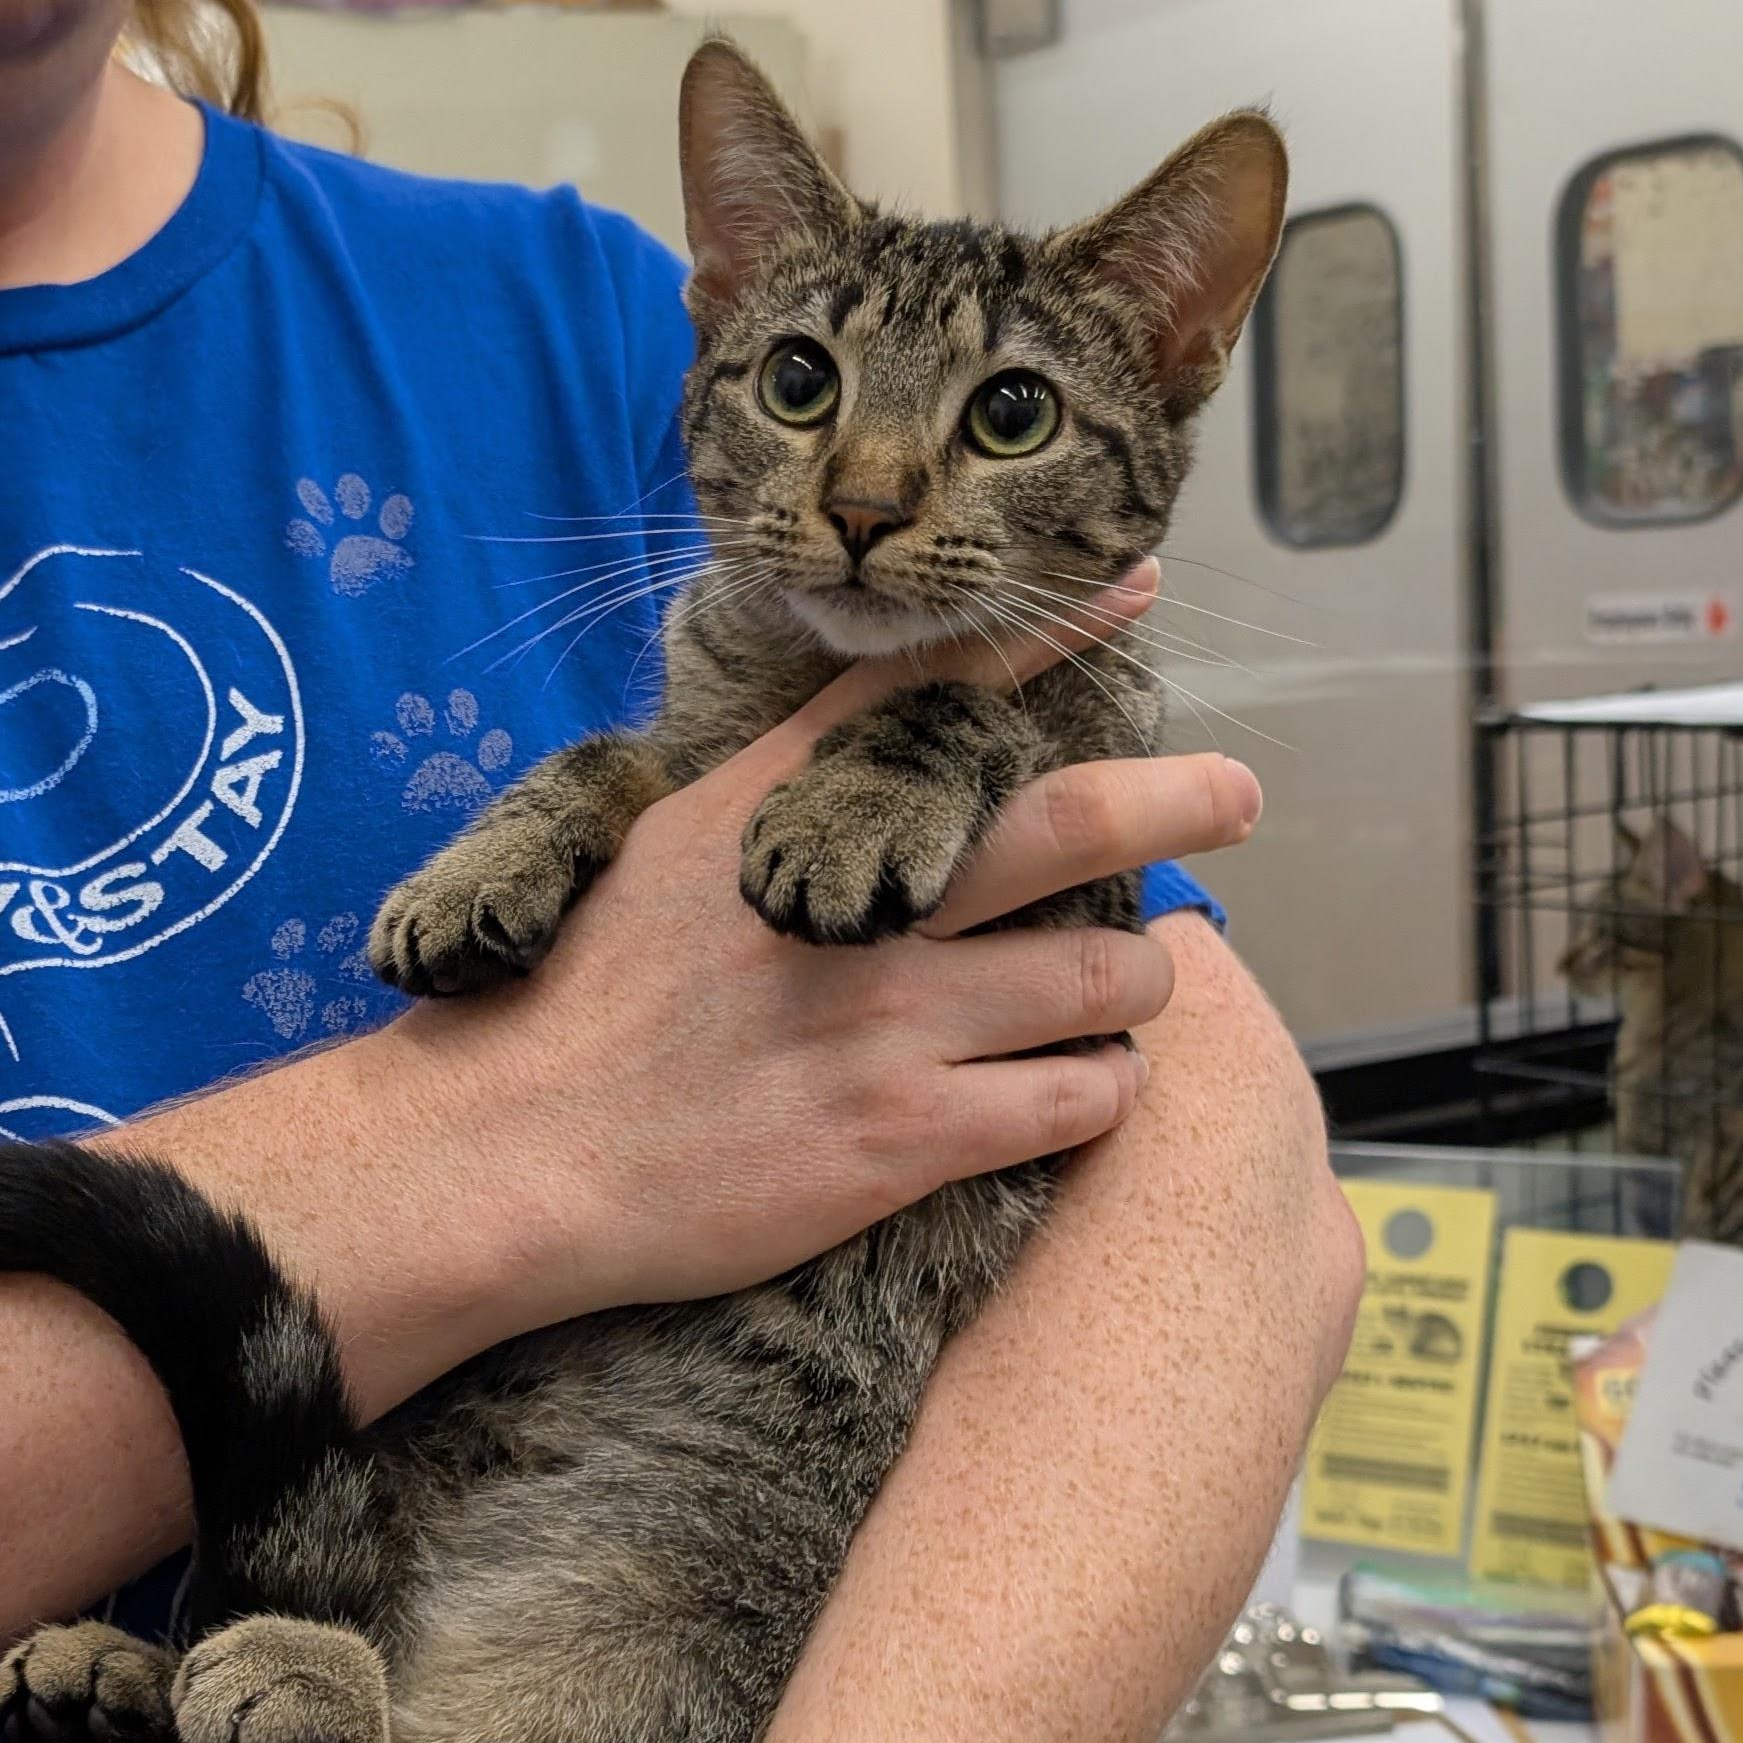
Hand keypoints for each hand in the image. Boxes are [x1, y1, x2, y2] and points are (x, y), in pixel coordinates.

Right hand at [376, 558, 1260, 1317]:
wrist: (505, 1153)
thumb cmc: (560, 1016)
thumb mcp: (638, 862)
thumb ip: (744, 817)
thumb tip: (816, 804)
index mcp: (778, 817)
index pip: (930, 694)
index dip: (1047, 634)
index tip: (1132, 589)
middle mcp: (855, 900)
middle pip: (1069, 821)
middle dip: (1179, 796)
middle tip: (1237, 793)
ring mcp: (891, 1018)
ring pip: (1106, 978)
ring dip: (1136, 986)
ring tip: (1122, 1000)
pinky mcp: (908, 1135)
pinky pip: (1077, 1101)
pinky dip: (1099, 1093)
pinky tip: (1076, 1096)